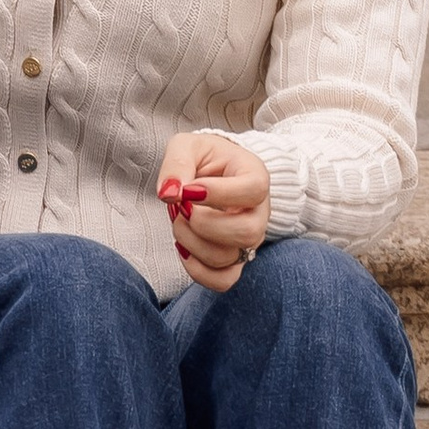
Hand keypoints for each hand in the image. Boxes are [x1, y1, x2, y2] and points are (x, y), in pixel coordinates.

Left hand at [157, 129, 270, 290]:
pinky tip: (183, 247)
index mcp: (255, 176)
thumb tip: (170, 193)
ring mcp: (249, 240)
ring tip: (179, 221)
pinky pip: (223, 280)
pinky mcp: (234, 259)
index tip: (188, 190)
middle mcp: (259, 212)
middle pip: (246, 232)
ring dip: (192, 242)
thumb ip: (177, 163)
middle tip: (182, 207)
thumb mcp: (188, 147)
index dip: (218, 194)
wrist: (215, 175)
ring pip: (229, 257)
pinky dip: (197, 270)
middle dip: (202, 223)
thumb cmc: (205, 159)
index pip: (253, 190)